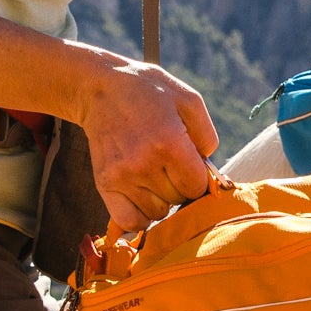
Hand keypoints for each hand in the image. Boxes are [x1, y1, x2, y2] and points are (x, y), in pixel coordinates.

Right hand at [79, 55, 218, 230]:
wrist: (101, 90)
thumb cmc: (150, 93)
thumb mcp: (188, 99)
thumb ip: (207, 136)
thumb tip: (209, 171)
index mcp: (169, 142)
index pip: (197, 187)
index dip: (198, 178)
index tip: (189, 165)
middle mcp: (144, 163)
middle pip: (178, 200)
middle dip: (180, 186)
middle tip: (168, 165)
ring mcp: (122, 176)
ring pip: (157, 213)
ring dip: (160, 200)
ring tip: (153, 175)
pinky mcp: (104, 184)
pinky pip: (130, 221)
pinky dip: (140, 216)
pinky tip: (142, 197)